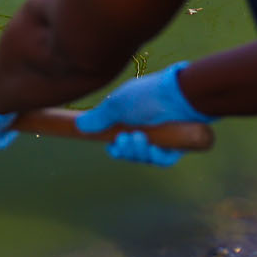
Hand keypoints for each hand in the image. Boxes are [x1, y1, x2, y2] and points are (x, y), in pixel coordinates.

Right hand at [75, 62, 212, 167]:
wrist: (176, 96)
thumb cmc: (144, 97)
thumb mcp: (115, 106)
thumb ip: (98, 118)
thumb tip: (79, 126)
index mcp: (131, 118)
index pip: (120, 140)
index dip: (115, 148)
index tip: (113, 146)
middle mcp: (146, 128)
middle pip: (131, 151)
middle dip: (125, 150)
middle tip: (125, 140)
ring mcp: (162, 137)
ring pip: (145, 157)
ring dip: (139, 151)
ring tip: (139, 137)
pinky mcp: (177, 146)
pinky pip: (163, 160)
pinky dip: (156, 156)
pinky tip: (153, 146)